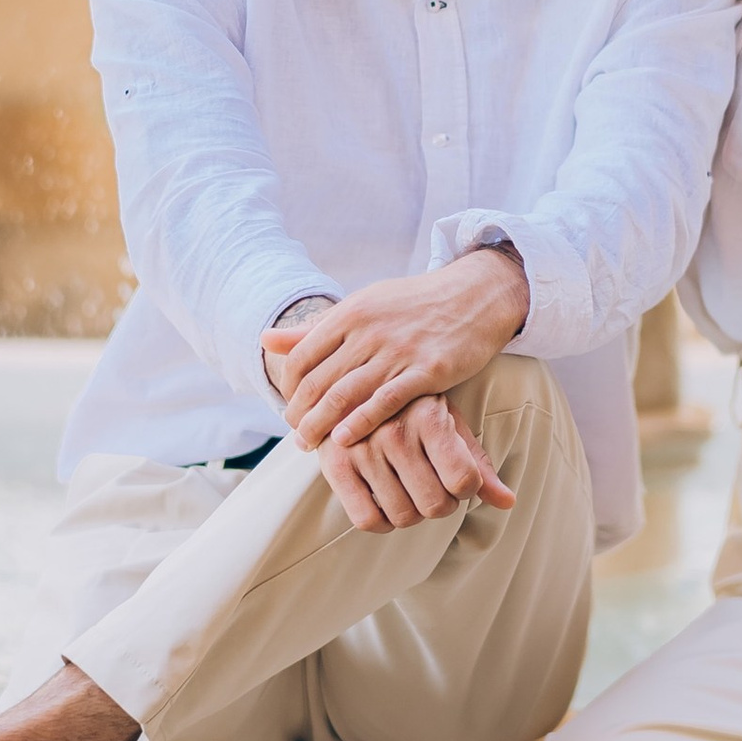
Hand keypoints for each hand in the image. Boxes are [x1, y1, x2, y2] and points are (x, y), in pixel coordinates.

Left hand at [264, 246, 531, 451]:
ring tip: (310, 445)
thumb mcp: (363, 305)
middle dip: (300, 413)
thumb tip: (265, 339)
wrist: (476, 295)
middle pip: (319, 380)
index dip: (288, 388)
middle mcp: (370, 330)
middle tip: (296, 437)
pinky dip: (360, 422)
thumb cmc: (414, 304)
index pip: (302, 356)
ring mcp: (399, 350)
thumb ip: (316, 327)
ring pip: (346, 394)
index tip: (290, 408)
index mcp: (351, 312)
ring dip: (321, 424)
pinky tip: (344, 439)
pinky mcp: (428, 370)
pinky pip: (386, 401)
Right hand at [320, 392, 515, 531]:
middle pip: (435, 505)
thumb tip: (508, 502)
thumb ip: (478, 464)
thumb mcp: (449, 425)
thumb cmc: (413, 411)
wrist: (354, 389)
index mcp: (429, 418)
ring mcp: (362, 450)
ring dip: (412, 513)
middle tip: (432, 487)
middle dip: (441, 504)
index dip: (466, 489)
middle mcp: (394, 432)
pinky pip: (367, 520)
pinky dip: (382, 522)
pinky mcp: (335, 466)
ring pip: (403, 517)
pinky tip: (385, 502)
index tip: (457, 479)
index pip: (464, 482)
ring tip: (408, 490)